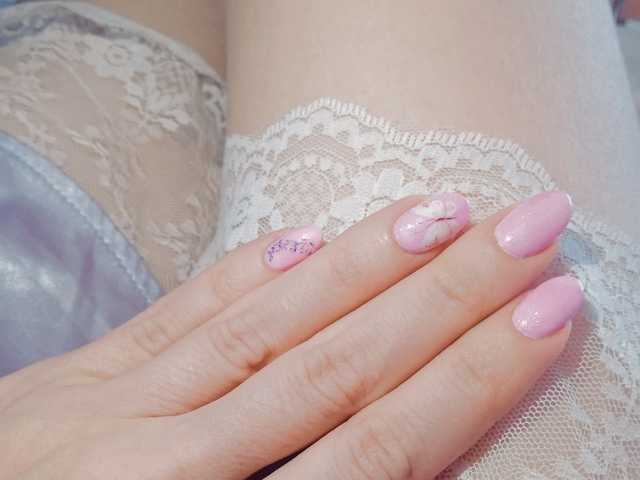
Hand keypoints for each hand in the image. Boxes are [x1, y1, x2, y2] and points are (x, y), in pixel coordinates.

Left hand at [0, 192, 580, 478]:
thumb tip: (401, 446)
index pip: (379, 453)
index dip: (471, 381)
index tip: (543, 313)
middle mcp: (168, 473)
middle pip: (335, 372)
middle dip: (443, 299)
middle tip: (522, 231)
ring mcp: (109, 420)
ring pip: (261, 331)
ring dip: (360, 271)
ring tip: (440, 217)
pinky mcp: (64, 387)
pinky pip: (167, 320)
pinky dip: (244, 278)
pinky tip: (301, 239)